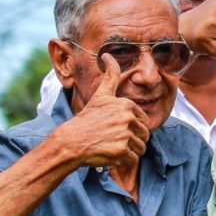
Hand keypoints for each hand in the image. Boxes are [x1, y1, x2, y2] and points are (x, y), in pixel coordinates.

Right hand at [52, 54, 150, 168]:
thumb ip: (110, 76)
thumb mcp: (100, 95)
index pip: (143, 122)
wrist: (71, 142)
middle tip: (112, 139)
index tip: (115, 128)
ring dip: (128, 151)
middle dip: (131, 140)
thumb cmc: (87, 119)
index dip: (131, 128)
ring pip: (141, 148)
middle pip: (144, 135)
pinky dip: (123, 160)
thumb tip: (108, 54)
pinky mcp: (121, 151)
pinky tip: (110, 154)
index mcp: (126, 104)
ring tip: (111, 146)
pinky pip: (133, 159)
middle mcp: (127, 118)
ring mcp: (124, 134)